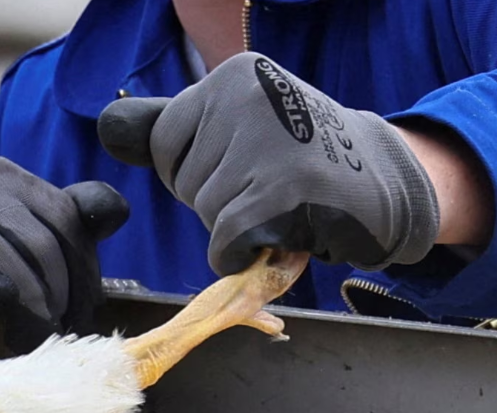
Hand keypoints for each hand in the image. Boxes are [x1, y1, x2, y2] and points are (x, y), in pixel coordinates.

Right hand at [0, 156, 129, 351]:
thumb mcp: (26, 250)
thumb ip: (69, 228)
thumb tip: (116, 210)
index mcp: (10, 179)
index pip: (66, 218)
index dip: (84, 273)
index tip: (82, 317)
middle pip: (37, 239)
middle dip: (56, 296)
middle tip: (57, 338)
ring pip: (0, 251)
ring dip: (26, 303)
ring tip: (30, 339)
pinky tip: (0, 315)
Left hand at [97, 51, 440, 276]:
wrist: (387, 184)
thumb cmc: (302, 157)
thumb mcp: (240, 122)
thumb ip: (176, 126)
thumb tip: (109, 127)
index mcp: (234, 76)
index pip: (164, 140)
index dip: (191, 169)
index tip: (238, 166)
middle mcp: (248, 98)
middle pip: (184, 179)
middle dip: (218, 196)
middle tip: (270, 184)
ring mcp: (267, 142)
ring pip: (205, 210)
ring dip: (236, 223)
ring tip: (282, 201)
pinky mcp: (282, 191)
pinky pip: (225, 239)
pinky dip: (240, 252)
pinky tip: (276, 233)